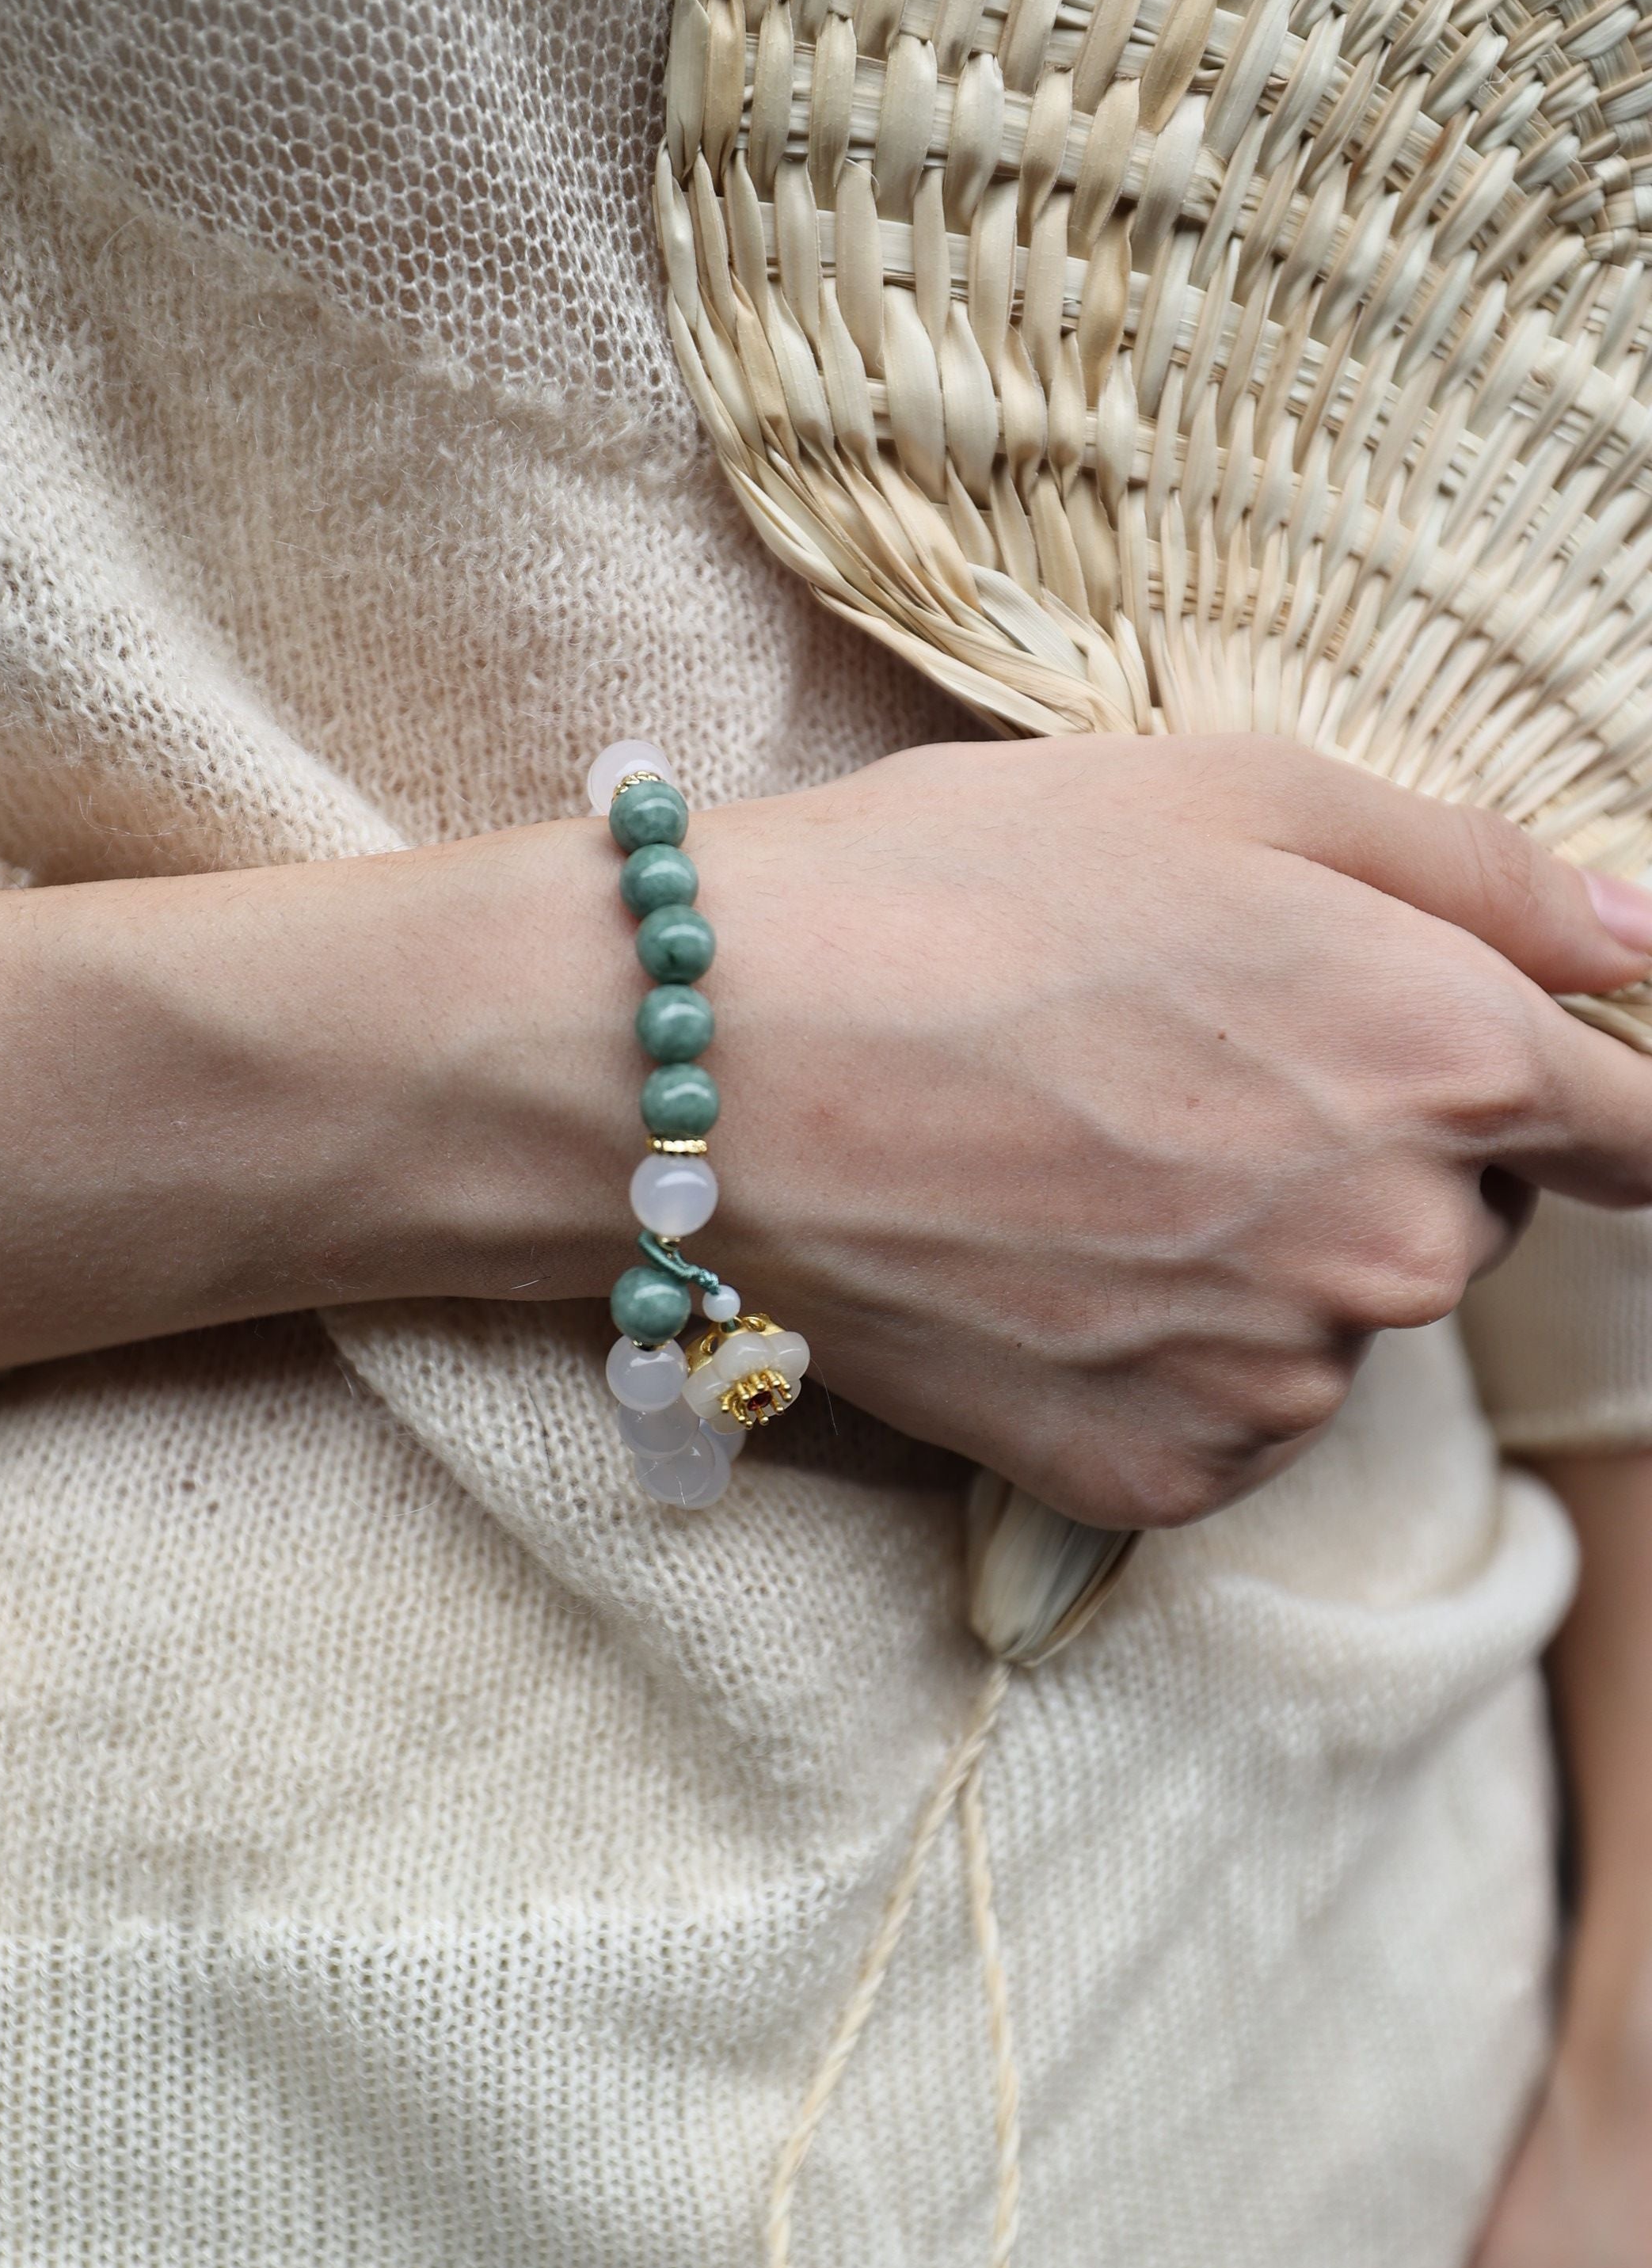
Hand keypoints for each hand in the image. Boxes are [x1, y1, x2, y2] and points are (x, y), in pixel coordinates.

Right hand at [690, 735, 1651, 1524]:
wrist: (709, 1068)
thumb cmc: (961, 891)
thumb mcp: (1234, 793)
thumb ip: (1483, 874)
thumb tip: (1640, 944)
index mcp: (1448, 1056)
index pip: (1648, 1134)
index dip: (1596, 1102)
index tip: (1528, 1091)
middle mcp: (1398, 1247)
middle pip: (1464, 1218)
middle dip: (1368, 1146)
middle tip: (1182, 1062)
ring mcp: (1279, 1380)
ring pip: (1335, 1318)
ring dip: (1261, 1254)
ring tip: (1084, 1155)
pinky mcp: (1162, 1474)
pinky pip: (1230, 1414)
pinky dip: (1170, 1352)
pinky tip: (1049, 1257)